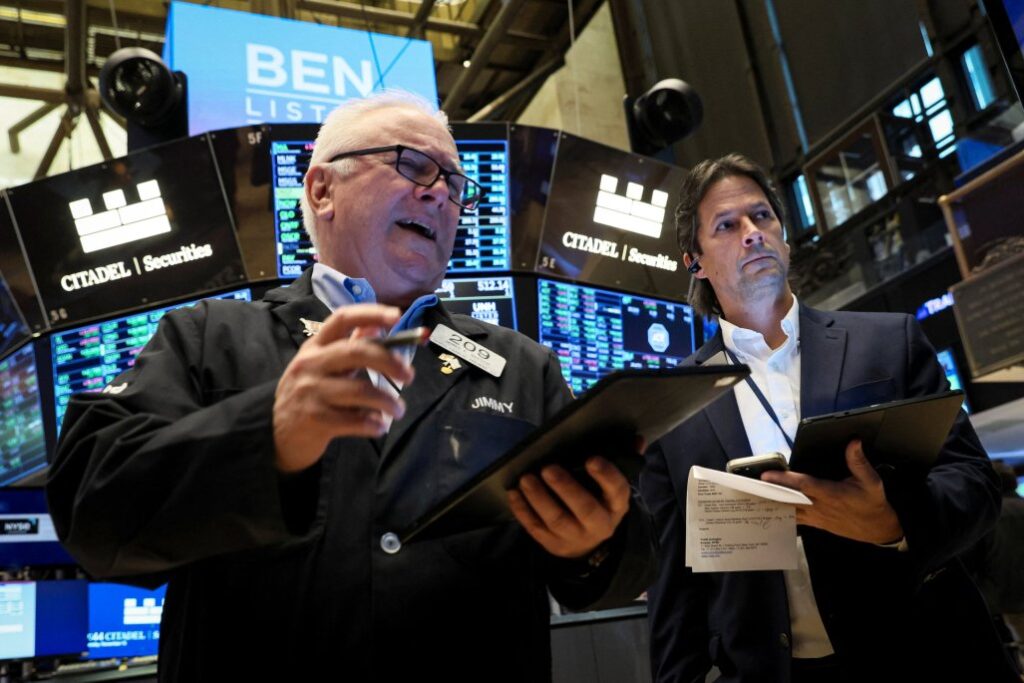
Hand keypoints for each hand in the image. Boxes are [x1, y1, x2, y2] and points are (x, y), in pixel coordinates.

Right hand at [273, 304, 414, 472]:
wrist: (276, 432)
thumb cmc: (308, 394)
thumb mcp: (321, 365)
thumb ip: (348, 346)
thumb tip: (376, 326)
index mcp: (316, 346)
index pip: (343, 318)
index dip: (371, 314)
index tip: (397, 316)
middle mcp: (311, 364)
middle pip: (357, 352)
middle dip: (389, 361)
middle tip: (409, 376)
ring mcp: (311, 391)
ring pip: (360, 391)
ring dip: (387, 401)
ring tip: (398, 409)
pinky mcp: (315, 419)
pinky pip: (354, 420)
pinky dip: (373, 424)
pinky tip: (380, 427)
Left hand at [507, 457, 630, 558]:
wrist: (589, 545)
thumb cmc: (600, 503)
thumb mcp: (613, 487)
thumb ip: (623, 460)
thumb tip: (636, 438)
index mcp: (616, 505)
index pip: (617, 491)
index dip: (606, 476)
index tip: (591, 459)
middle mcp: (599, 524)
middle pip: (585, 508)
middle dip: (566, 488)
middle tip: (548, 468)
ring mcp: (575, 537)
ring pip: (557, 520)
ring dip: (539, 499)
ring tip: (526, 479)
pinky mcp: (553, 544)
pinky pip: (536, 529)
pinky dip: (523, 511)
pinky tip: (514, 494)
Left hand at [761, 439, 903, 544]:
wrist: (878, 529)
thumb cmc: (872, 503)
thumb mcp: (871, 481)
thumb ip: (858, 462)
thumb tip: (853, 442)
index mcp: (832, 493)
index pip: (803, 485)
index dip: (784, 479)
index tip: (766, 474)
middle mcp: (820, 506)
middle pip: (789, 498)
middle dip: (769, 491)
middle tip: (750, 485)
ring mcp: (816, 516)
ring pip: (789, 510)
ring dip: (771, 503)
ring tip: (752, 496)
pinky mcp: (815, 523)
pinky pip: (794, 519)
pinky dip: (781, 514)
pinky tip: (767, 509)